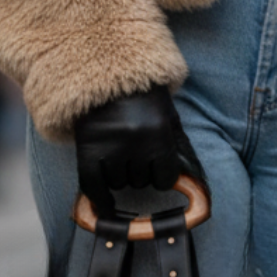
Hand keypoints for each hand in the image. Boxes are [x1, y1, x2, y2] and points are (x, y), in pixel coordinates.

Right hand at [73, 84, 205, 212]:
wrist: (107, 69)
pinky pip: (92, 185)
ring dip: (118, 175)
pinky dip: (99, 198)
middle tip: (132, 152)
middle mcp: (135, 144)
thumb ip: (178, 147)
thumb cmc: (143, 95)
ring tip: (116, 154)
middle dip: (138, 171)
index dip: (160, 176)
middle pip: (140, 182)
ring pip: (118, 183)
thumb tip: (189, 181)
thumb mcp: (168, 117)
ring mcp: (109, 147)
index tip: (155, 169)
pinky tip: (104, 206)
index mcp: (159, 135)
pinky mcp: (87, 147)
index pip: (164, 179)